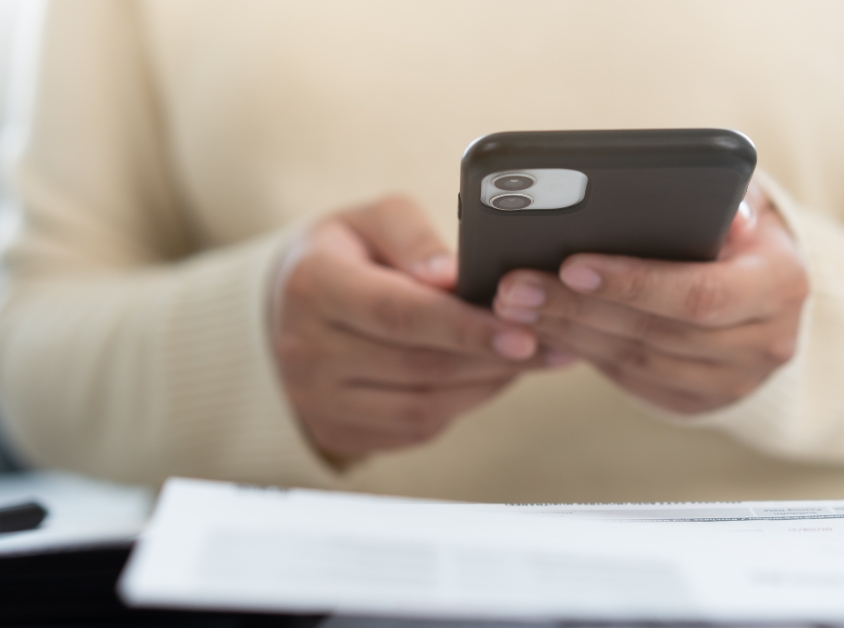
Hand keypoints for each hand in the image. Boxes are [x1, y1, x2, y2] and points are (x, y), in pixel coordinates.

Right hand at [273, 196, 547, 459]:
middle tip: (551, 345)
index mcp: (311, 286)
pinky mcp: (334, 432)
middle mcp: (303, 351)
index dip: (465, 327)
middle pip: (418, 366)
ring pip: (422, 408)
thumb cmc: (349, 250)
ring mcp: (313, 400)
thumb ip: (415, 238)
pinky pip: (414, 429)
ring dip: (485, 386)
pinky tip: (489, 378)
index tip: (524, 332)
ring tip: (529, 360)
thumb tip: (452, 276)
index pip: (398, 315)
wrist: (292, 302)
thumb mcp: (375, 218)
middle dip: (493, 358)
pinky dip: (462, 405)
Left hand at [493, 183, 807, 413]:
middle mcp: (765, 342)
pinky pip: (630, 378)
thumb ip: (731, 197)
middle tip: (515, 287)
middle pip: (657, 331)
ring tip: (514, 305)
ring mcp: (733, 381)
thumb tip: (731, 217)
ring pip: (635, 360)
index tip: (571, 265)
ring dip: (567, 331)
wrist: (768, 290)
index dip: (635, 283)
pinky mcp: (698, 401)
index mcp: (781, 284)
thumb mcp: (745, 198)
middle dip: (578, 307)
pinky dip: (581, 350)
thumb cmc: (740, 229)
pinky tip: (542, 326)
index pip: (701, 293)